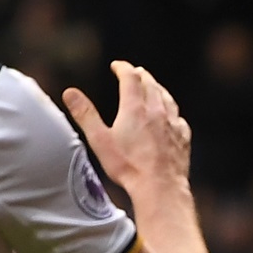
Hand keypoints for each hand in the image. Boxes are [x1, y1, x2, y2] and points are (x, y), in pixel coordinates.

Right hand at [62, 61, 191, 192]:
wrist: (159, 187)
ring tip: (153, 86)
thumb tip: (70, 92)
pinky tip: (171, 115)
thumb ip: (85, 114)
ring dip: (157, 88)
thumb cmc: (128, 167)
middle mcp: (156, 110)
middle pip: (150, 84)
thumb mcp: (99, 140)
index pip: (130, 77)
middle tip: (134, 72)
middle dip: (140, 75)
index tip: (117, 65)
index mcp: (135, 108)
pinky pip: (178, 117)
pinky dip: (171, 110)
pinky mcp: (183, 138)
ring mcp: (172, 123)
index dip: (123, 68)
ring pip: (166, 97)